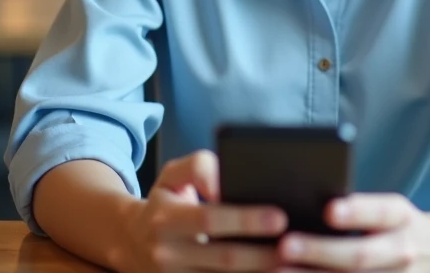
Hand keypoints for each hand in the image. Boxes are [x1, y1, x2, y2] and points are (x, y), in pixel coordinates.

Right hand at [124, 150, 286, 271]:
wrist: (131, 242)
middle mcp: (168, 253)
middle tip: (298, 245)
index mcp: (165, 219)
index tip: (280, 216)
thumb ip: (199, 166)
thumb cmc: (165, 202)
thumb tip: (223, 182)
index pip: (209, 219)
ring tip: (294, 266)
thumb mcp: (172, 174)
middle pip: (224, 259)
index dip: (245, 220)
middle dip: (263, 255)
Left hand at [275, 193, 429, 271]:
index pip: (380, 212)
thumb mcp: (392, 212)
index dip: (355, 212)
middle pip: (361, 255)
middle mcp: (403, 251)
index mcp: (402, 218)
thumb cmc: (402, 228)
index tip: (328, 209)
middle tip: (284, 246)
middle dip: (321, 252)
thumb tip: (304, 207)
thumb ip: (358, 211)